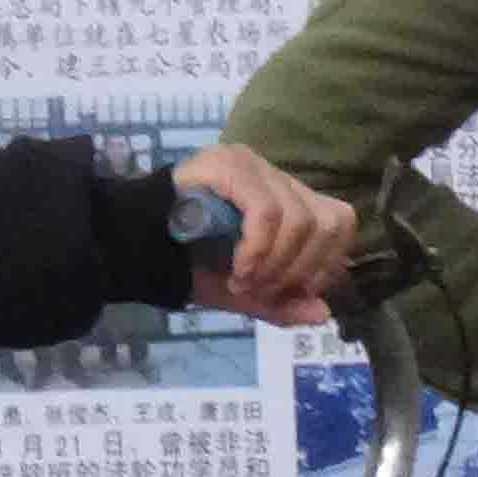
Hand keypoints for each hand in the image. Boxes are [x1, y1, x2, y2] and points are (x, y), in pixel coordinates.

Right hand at [174, 142, 354, 325]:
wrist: (138, 248)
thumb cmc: (190, 264)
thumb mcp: (245, 291)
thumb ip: (283, 303)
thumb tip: (323, 312)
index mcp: (287, 198)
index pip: (339, 220)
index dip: (326, 264)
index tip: (292, 291)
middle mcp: (275, 175)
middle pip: (327, 221)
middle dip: (300, 270)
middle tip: (264, 291)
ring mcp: (252, 164)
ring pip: (299, 218)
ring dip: (275, 265)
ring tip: (244, 283)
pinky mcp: (228, 165)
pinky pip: (266, 213)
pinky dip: (258, 251)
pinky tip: (238, 271)